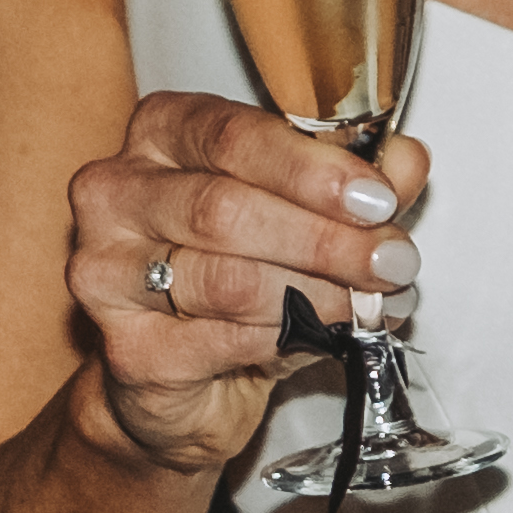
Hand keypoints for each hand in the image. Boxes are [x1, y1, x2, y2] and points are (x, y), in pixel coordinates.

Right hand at [61, 87, 427, 478]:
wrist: (187, 378)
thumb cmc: (243, 270)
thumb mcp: (307, 213)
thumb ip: (353, 183)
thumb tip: (405, 161)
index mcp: (161, 134)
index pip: (231, 135)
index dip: (311, 169)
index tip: (376, 200)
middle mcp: (116, 193)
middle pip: (225, 208)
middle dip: (325, 239)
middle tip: (391, 261)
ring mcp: (106, 273)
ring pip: (227, 280)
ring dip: (317, 294)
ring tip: (371, 303)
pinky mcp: (126, 349)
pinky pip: (222, 340)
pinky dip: (287, 340)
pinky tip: (322, 337)